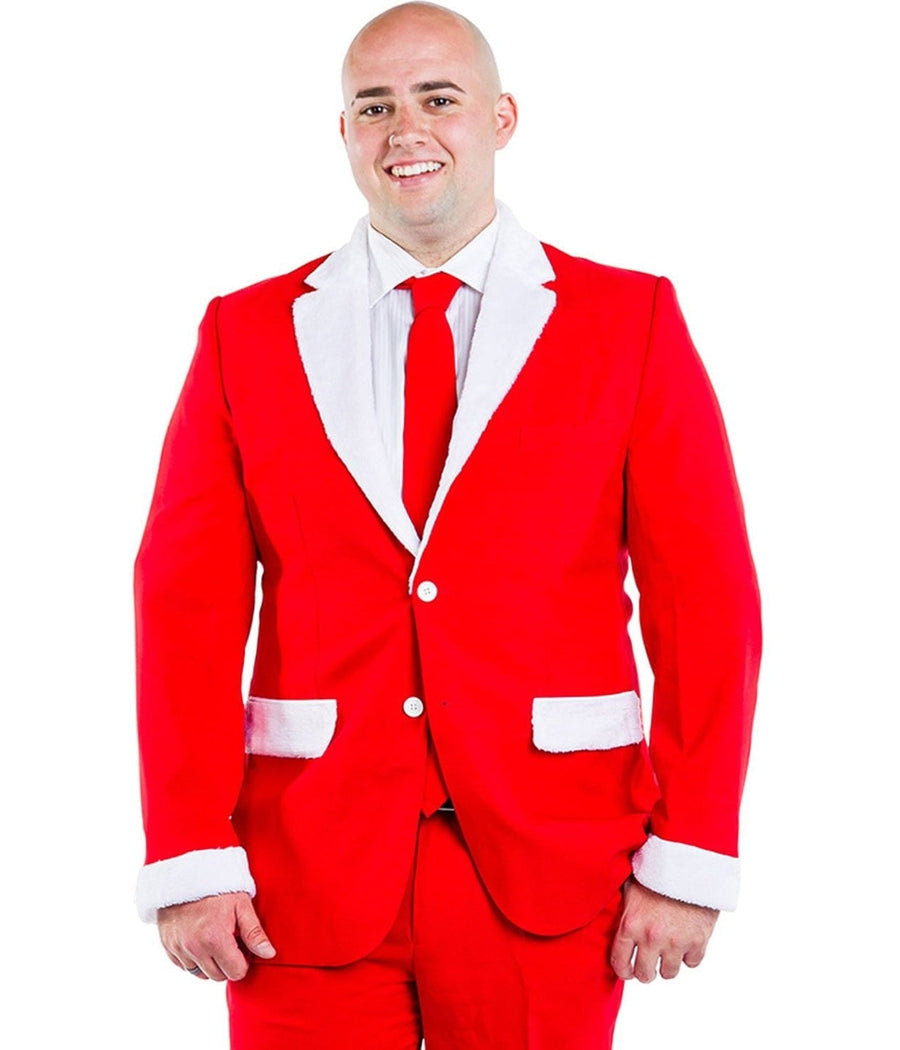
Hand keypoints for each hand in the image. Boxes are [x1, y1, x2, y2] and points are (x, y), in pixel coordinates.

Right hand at [158, 891, 275, 981]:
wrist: (185, 874)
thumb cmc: (217, 887)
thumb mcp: (241, 905)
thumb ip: (254, 932)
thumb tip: (269, 954)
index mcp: (215, 939)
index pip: (236, 972)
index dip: (244, 961)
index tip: (243, 946)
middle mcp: (195, 948)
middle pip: (218, 976)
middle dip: (228, 963)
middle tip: (231, 942)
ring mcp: (179, 949)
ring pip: (200, 974)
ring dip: (210, 963)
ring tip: (215, 940)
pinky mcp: (168, 947)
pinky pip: (184, 966)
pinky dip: (194, 959)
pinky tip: (200, 940)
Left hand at [610, 879, 717, 981]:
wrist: (690, 862)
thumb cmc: (657, 869)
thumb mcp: (631, 885)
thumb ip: (622, 905)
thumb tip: (602, 904)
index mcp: (630, 924)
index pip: (620, 963)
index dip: (623, 970)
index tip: (627, 970)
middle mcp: (651, 937)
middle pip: (645, 974)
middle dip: (645, 971)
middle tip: (648, 964)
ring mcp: (676, 942)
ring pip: (669, 973)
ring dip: (668, 964)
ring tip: (667, 952)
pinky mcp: (698, 941)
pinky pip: (692, 962)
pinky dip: (689, 955)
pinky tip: (685, 942)